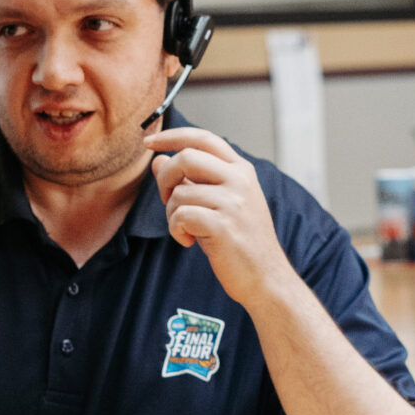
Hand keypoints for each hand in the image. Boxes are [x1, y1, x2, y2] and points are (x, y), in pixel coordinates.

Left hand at [146, 127, 294, 305]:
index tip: (149, 142)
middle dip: (166, 178)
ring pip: (179, 192)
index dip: (172, 136)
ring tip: (186, 230)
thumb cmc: (241, 242)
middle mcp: (239, 180)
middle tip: (167, 200)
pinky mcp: (223, 225)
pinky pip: (180, 216)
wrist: (265, 278)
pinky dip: (176, 230)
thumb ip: (190, 180)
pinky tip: (189, 241)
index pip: (203, 138)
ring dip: (171, 214)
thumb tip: (158, 160)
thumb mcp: (218, 204)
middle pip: (186, 157)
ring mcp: (233, 202)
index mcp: (241, 170)